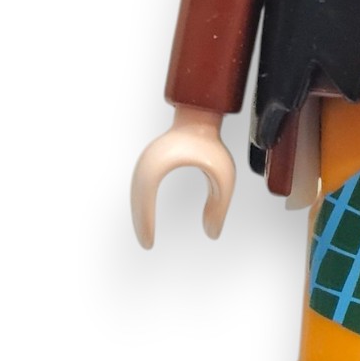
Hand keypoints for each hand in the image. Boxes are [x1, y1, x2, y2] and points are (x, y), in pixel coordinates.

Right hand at [131, 106, 235, 245]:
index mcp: (160, 161)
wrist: (199, 116)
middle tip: (146, 244)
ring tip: (146, 237)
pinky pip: (140, 188)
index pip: (145, 198)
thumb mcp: (223, 175)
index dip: (144, 222)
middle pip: (136, 198)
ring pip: (136, 194)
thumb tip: (212, 234)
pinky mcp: (148, 162)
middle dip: (140, 223)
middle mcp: (147, 161)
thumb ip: (220, 205)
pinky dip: (141, 205)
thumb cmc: (210, 143)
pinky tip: (146, 219)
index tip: (149, 242)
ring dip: (139, 214)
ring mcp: (145, 160)